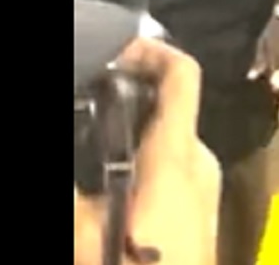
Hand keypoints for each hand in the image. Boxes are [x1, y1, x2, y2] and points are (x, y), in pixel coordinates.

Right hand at [73, 36, 220, 264]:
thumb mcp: (80, 228)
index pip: (181, 73)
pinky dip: (135, 169)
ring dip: (123, 139)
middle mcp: (200, 166)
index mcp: (177, 156)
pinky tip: (100, 194)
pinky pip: (167, 176)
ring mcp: (203, 196)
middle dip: (119, 100)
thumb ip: (74, 185)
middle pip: (166, 108)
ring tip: (82, 148)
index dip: (147, 49)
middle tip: (77, 101)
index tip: (106, 49)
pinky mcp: (197, 223)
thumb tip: (75, 156)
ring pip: (163, 145)